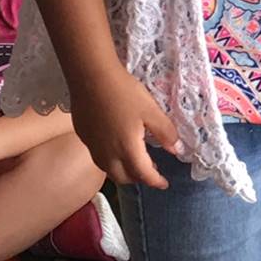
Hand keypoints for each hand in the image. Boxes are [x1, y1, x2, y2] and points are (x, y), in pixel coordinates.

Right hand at [74, 67, 179, 190]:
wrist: (90, 77)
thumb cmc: (124, 93)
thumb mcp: (151, 111)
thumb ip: (165, 132)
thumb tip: (176, 150)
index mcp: (127, 149)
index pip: (143, 174)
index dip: (155, 181)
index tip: (164, 183)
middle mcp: (107, 154)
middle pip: (123, 178)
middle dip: (139, 178)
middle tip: (151, 171)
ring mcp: (92, 146)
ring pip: (108, 170)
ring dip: (123, 171)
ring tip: (134, 161)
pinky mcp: (83, 137)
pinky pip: (98, 157)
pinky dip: (111, 159)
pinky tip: (116, 145)